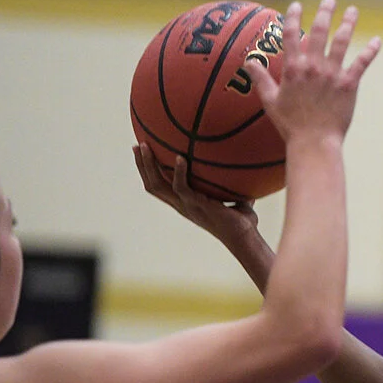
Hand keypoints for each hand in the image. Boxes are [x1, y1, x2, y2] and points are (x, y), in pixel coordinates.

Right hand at [134, 143, 259, 243]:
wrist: (244, 238)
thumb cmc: (242, 220)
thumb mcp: (233, 198)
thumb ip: (230, 185)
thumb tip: (241, 167)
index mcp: (184, 203)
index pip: (159, 187)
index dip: (148, 172)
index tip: (142, 154)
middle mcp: (181, 205)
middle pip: (151, 184)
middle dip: (142, 164)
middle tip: (137, 145)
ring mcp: (186, 205)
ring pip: (157, 184)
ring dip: (149, 164)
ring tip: (145, 145)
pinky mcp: (196, 205)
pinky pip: (181, 187)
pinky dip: (178, 171)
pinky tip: (179, 157)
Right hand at [249, 0, 379, 142]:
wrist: (314, 141)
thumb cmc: (290, 124)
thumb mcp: (270, 100)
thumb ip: (260, 78)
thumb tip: (247, 61)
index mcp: (293, 68)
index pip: (292, 35)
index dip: (294, 17)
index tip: (297, 5)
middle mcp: (313, 66)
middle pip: (320, 31)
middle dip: (325, 12)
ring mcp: (333, 74)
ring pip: (342, 41)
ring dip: (348, 24)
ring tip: (353, 11)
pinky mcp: (349, 84)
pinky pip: (362, 63)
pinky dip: (370, 51)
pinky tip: (376, 41)